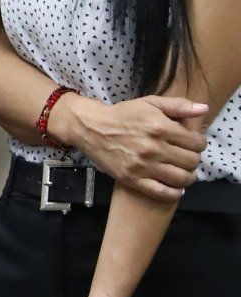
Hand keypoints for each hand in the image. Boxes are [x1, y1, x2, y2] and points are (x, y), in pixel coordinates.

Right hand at [59, 90, 207, 197]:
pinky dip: (175, 193)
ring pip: (181, 178)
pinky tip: (176, 188)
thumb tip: (203, 108)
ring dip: (188, 177)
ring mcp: (143, 166)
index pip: (196, 143)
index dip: (200, 144)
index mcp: (160, 127)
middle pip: (191, 162)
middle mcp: (153, 148)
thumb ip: (178, 105)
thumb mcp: (150, 103)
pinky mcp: (133, 180)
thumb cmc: (124, 114)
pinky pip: (162, 193)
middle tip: (187, 157)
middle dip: (194, 159)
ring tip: (184, 172)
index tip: (194, 144)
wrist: (92, 128)